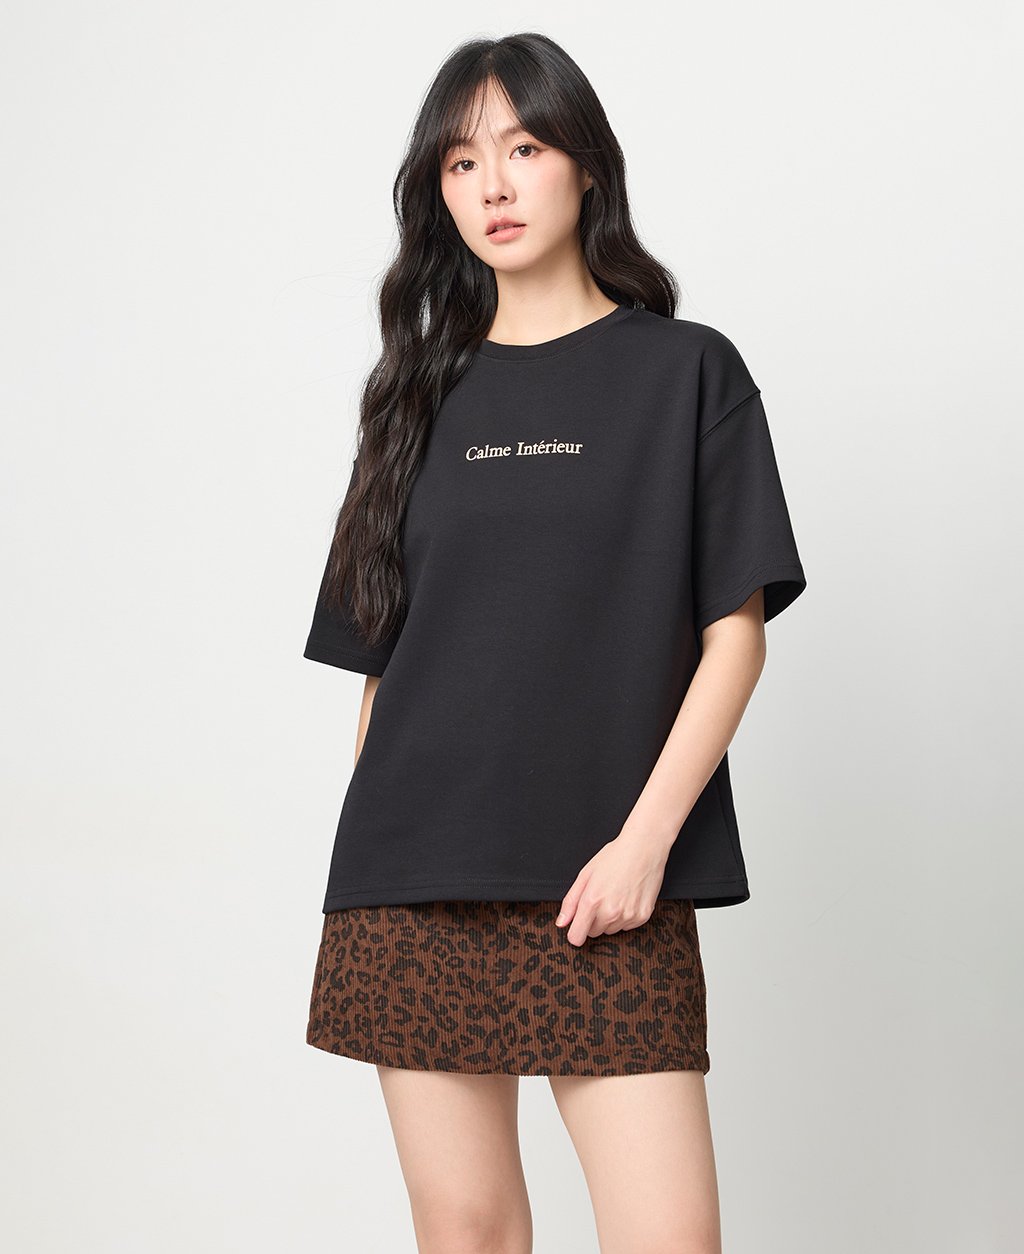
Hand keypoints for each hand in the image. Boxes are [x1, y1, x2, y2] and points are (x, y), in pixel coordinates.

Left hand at [554, 828, 673, 946]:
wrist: (644, 848)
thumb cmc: (614, 857)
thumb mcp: (585, 874)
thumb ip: (571, 901)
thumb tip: (561, 922)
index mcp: (592, 901)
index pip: (577, 937)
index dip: (575, 932)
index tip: (577, 927)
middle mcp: (610, 912)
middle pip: (594, 933)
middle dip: (593, 920)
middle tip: (601, 898)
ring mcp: (628, 916)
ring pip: (611, 930)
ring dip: (610, 919)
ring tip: (616, 895)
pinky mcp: (643, 916)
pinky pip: (627, 926)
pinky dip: (626, 916)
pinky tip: (628, 898)